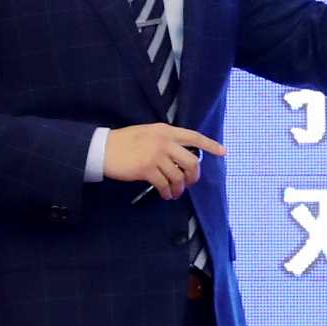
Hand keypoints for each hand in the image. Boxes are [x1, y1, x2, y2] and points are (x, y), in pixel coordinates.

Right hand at [100, 123, 224, 198]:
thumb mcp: (148, 133)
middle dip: (194, 176)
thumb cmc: (125, 142)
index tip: (223, 152)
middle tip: (189, 183)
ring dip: (179, 188)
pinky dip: (167, 192)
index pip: (194, 136)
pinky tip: (165, 195)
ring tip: (175, 193)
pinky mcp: (146, 169)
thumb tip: (181, 158)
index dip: (210, 145)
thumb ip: (165, 140)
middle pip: (191, 162)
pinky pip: (164, 184)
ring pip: (178, 176)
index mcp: (166, 130)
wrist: (104, 148)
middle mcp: (163, 141)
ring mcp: (156, 155)